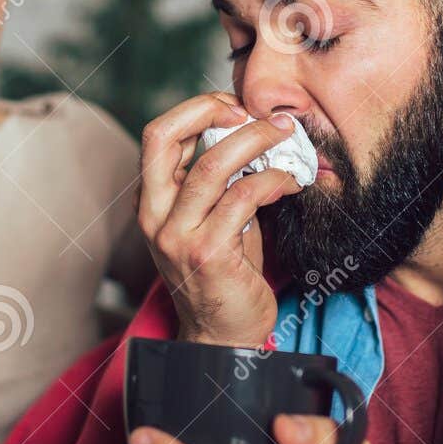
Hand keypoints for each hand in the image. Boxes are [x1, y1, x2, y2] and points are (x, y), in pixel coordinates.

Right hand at [138, 92, 302, 347]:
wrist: (223, 336)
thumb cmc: (224, 274)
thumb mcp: (210, 220)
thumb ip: (217, 182)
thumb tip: (250, 134)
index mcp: (151, 202)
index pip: (157, 135)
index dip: (196, 110)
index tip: (235, 108)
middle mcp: (155, 216)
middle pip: (167, 137)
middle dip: (213, 110)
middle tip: (257, 114)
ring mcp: (178, 235)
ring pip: (213, 164)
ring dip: (257, 140)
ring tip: (286, 137)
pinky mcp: (208, 253)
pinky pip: (244, 197)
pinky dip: (273, 179)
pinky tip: (291, 181)